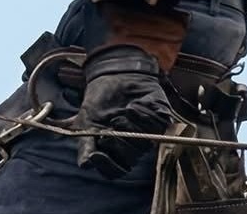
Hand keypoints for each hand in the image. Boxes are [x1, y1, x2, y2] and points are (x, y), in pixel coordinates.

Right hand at [72, 44, 171, 177]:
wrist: (114, 76)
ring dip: (130, 127)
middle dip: (119, 144)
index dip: (107, 166)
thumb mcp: (86, 121)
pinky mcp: (161, 120)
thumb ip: (86, 144)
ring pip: (144, 143)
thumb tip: (85, 164)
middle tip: (110, 127)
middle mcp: (133, 147)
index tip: (96, 154)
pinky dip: (144, 116)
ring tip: (122, 111)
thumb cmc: (100, 100)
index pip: (115, 171)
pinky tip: (134, 106)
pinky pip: (157, 126)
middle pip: (130, 159)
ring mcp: (148, 134)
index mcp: (115, 151)